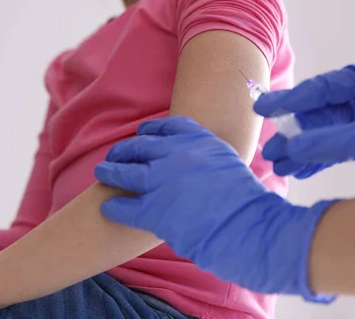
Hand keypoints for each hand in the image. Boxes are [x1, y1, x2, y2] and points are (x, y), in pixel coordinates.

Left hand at [96, 116, 336, 301]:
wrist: (253, 228)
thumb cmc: (247, 203)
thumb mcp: (229, 164)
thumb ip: (209, 157)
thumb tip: (199, 161)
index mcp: (200, 141)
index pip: (167, 126)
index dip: (150, 131)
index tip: (142, 134)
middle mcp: (179, 154)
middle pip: (141, 145)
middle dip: (125, 150)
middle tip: (114, 155)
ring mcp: (165, 180)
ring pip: (126, 170)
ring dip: (111, 171)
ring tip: (101, 172)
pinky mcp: (155, 209)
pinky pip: (125, 204)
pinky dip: (115, 205)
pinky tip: (109, 206)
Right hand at [254, 60, 354, 187]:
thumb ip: (330, 142)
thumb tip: (290, 148)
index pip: (323, 88)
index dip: (291, 99)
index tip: (263, 107)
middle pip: (317, 112)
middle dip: (294, 132)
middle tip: (268, 147)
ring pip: (320, 133)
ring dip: (300, 149)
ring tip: (278, 164)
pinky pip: (329, 148)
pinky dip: (313, 160)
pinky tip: (296, 170)